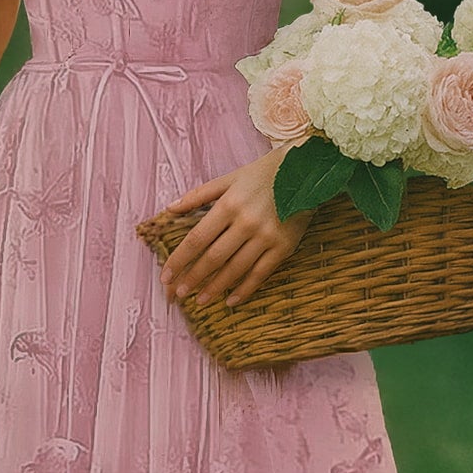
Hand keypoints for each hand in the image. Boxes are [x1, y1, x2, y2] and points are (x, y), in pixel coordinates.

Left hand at [149, 143, 312, 309]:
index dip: (179, 260)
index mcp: (228, 205)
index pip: (196, 238)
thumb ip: (198, 195)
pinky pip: (261, 273)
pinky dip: (246, 289)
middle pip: (213, 257)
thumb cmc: (262, 174)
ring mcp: (266, 237)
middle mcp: (246, 223)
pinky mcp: (284, 247)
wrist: (305, 172)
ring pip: (235, 269)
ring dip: (216, 288)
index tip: (166, 275)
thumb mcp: (228, 178)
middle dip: (194, 278)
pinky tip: (232, 301)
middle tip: (179, 293)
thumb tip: (170, 209)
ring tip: (201, 300)